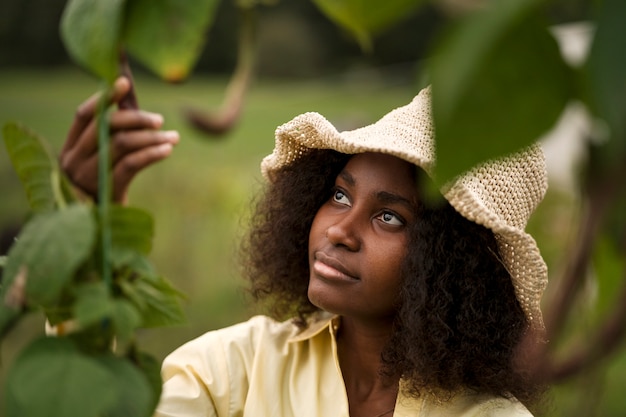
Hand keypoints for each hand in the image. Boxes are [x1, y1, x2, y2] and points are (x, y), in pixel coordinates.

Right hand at [60, 77, 178, 203]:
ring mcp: (89, 175)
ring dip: (152, 137)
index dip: (104, 97)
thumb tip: (132, 103)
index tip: (125, 83)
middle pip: (106, 126)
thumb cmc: (105, 187)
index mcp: (70, 147)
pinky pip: (131, 164)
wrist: (101, 227)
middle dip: (136, 119)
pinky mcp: (107, 190)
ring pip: (122, 144)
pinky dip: (152, 153)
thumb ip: (113, 136)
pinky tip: (167, 150)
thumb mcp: (103, 160)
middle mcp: (74, 159)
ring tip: (174, 137)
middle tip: (160, 120)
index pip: (83, 115)